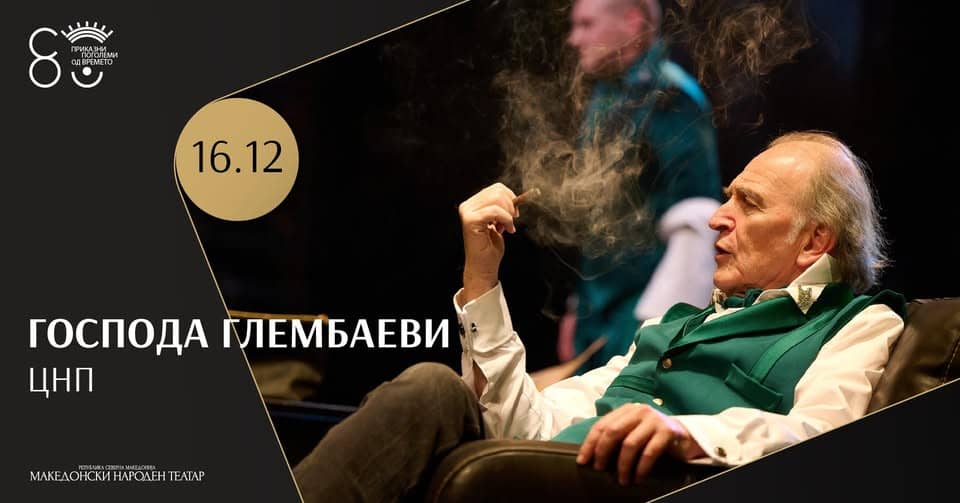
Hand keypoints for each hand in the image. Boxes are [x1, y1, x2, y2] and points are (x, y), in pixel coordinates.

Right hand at [458, 183, 518, 302]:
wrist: (483, 266)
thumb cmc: (490, 247)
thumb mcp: (499, 221)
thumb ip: (503, 207)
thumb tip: (517, 197)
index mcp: (473, 204)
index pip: (496, 188)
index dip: (510, 197)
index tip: (515, 212)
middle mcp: (467, 206)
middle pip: (497, 191)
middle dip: (511, 205)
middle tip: (512, 221)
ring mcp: (467, 212)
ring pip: (497, 199)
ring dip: (508, 214)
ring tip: (507, 227)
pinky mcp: (470, 220)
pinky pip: (495, 211)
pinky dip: (506, 220)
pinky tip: (506, 230)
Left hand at [576, 403, 703, 484]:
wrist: (685, 436)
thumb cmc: (653, 436)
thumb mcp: (633, 430)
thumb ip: (616, 434)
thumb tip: (592, 454)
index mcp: (626, 410)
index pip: (602, 425)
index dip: (590, 443)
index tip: (583, 460)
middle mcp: (639, 411)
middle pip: (613, 432)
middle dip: (603, 452)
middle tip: (599, 469)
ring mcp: (654, 420)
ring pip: (630, 444)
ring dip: (622, 465)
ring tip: (622, 480)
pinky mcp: (667, 431)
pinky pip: (649, 452)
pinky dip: (641, 468)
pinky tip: (638, 478)